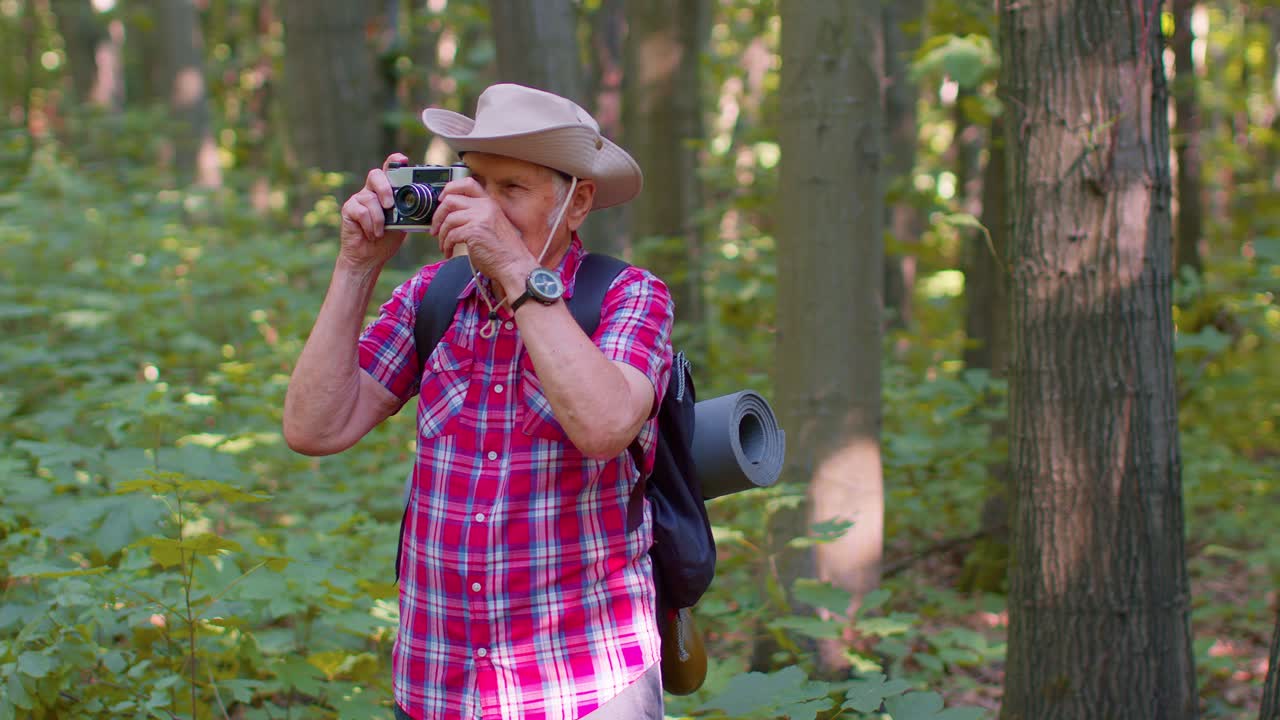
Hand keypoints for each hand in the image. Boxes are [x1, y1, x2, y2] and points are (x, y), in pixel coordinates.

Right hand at [338, 153, 408, 271]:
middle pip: (375, 175)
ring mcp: (359, 199)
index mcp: (386, 191)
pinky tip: (372, 234)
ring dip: (379, 218)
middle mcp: (371, 191)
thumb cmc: (387, 239)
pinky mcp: (349, 209)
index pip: (389, 170)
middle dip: (384, 189)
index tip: (403, 160)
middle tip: (390, 206)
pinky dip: (370, 224)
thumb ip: (410, 211)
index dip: (394, 161)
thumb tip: (428, 207)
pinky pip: (361, 211)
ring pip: (369, 198)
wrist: (370, 257)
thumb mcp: (403, 223)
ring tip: (381, 231)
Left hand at [430, 178, 533, 284]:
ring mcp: (479, 218)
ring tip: (443, 245)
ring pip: (448, 219)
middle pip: (450, 200)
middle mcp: (484, 206)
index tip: (441, 201)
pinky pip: (451, 235)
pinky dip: (446, 245)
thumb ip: (475, 216)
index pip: (467, 183)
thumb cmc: (503, 251)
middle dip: (438, 215)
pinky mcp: (473, 232)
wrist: (514, 265)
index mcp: (489, 203)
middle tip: (435, 228)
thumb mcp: (492, 224)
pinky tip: (449, 252)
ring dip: (441, 234)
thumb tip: (452, 216)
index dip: (449, 189)